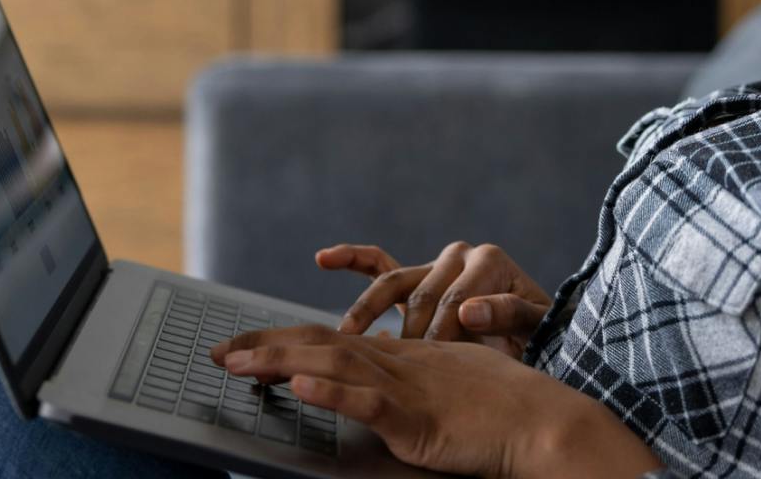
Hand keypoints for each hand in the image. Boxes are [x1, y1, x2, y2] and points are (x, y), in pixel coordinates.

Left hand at [210, 324, 661, 478]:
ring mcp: (405, 387)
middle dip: (264, 344)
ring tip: (238, 363)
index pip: (330, 339)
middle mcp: (398, 362)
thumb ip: (417, 386)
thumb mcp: (452, 385)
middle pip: (319, 342)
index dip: (284, 339)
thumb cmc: (507, 409)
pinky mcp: (416, 418)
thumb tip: (387, 394)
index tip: (244, 345)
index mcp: (403, 356)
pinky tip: (298, 385)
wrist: (543, 422)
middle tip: (217, 350)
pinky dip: (329, 391)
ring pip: (332, 364)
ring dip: (279, 361)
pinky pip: (366, 401)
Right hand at [318, 241, 553, 355]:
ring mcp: (434, 266)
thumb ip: (508, 314)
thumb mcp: (533, 325)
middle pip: (422, 295)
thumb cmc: (536, 335)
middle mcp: (459, 255)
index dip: (445, 335)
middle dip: (410, 333)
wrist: (535, 334)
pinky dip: (351, 259)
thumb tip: (471, 311)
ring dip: (367, 309)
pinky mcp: (416, 278)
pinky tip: (325, 258)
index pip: (455, 300)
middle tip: (401, 366)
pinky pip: (378, 263)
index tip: (437, 363)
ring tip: (348, 334)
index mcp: (488, 260)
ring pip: (392, 282)